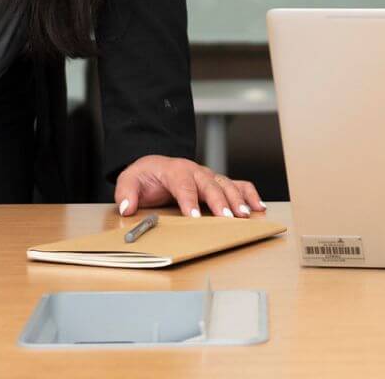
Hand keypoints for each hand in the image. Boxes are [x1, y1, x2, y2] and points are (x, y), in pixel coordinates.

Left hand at [115, 155, 266, 219]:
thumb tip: (127, 207)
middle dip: (219, 202)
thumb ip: (126, 192)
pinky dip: (249, 193)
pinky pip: (237, 184)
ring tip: (246, 214)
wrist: (155, 166)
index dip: (189, 199)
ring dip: (237, 199)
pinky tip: (258, 206)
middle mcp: (195, 171)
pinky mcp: (216, 182)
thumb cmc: (145, 176)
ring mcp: (208, 176)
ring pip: (226, 184)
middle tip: (227, 218)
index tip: (194, 215)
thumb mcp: (129, 180)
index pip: (182, 184)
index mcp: (174, 170)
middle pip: (209, 184)